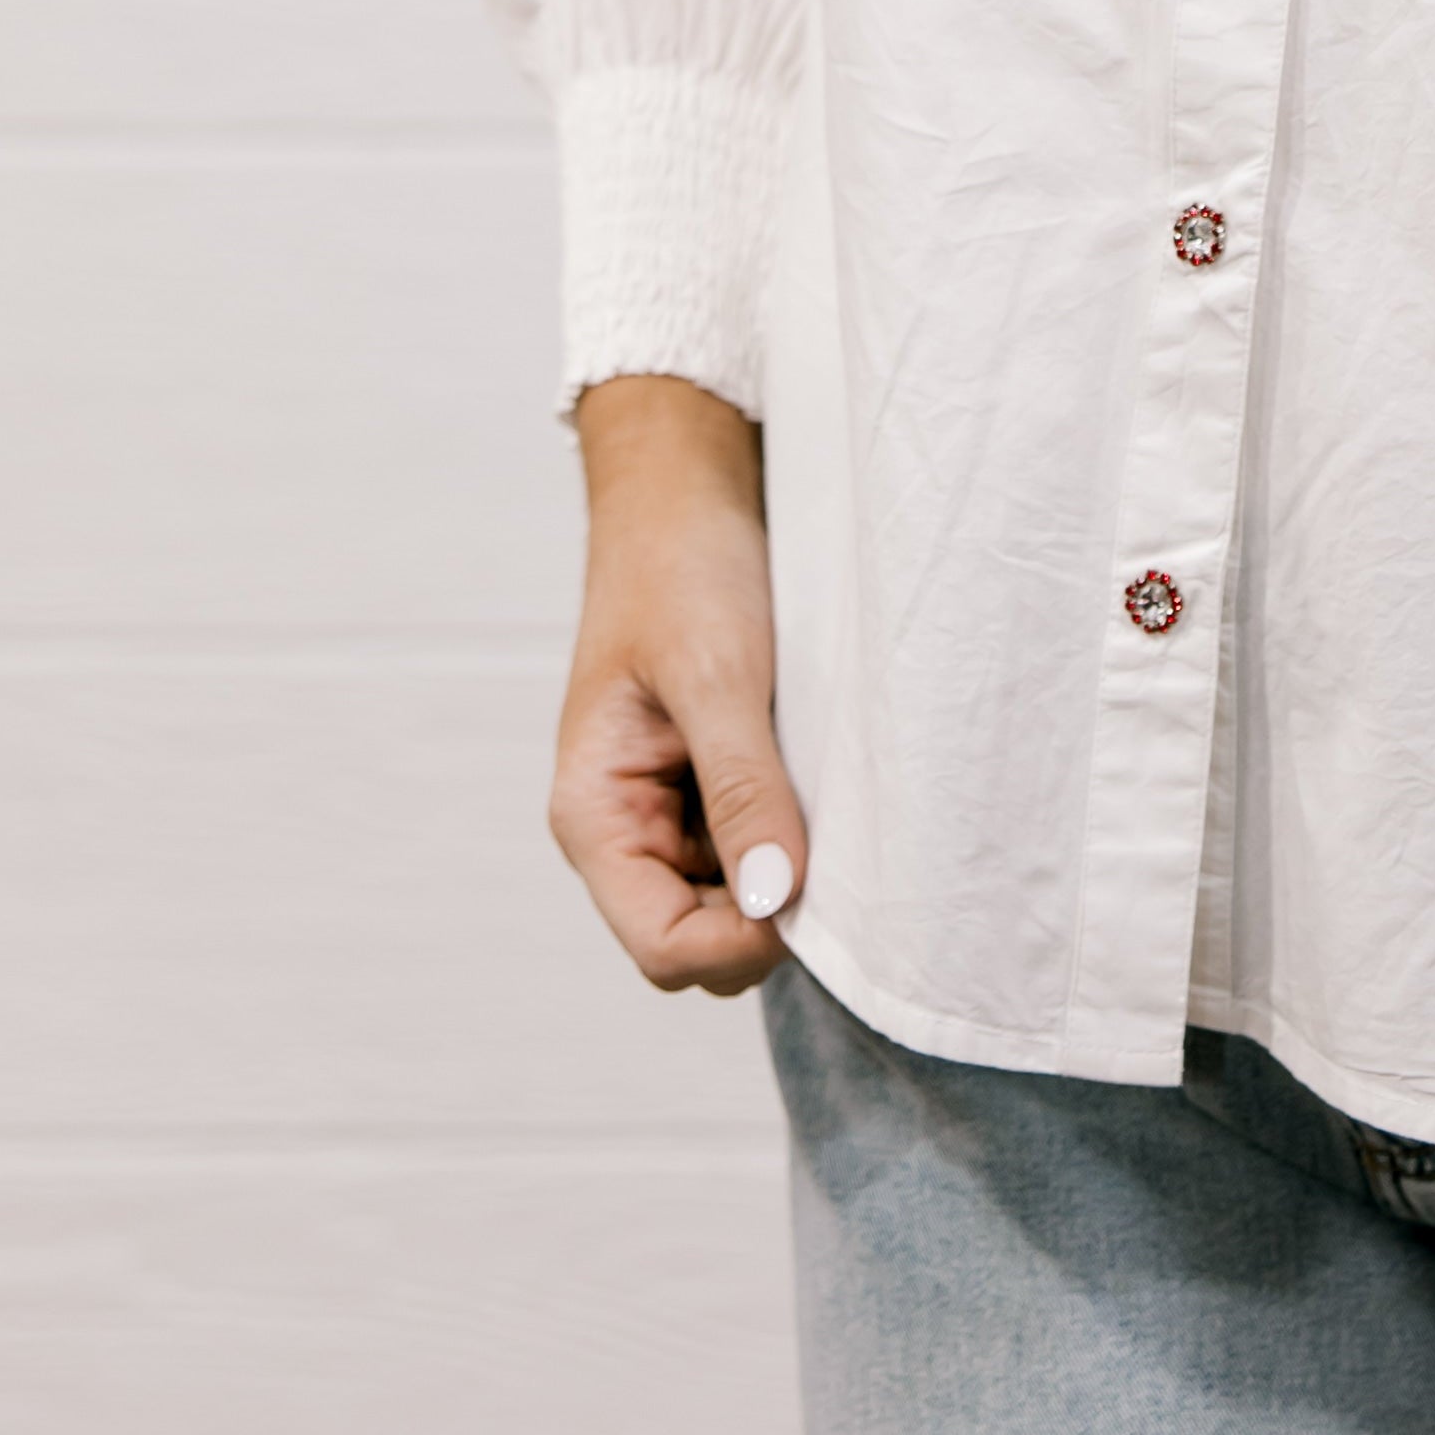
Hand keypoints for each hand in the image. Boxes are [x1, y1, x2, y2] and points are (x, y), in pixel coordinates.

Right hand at [550, 373, 809, 993]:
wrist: (687, 487)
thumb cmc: (683, 566)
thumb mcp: (717, 675)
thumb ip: (742, 789)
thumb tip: (777, 901)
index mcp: (596, 815)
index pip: (664, 947)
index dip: (742, 942)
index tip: (813, 890)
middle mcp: (629, 828)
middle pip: (704, 940)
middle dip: (770, 914)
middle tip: (838, 845)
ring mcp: (673, 809)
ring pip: (740, 900)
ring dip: (791, 870)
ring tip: (831, 797)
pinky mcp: (716, 781)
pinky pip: (761, 844)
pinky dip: (799, 831)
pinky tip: (827, 777)